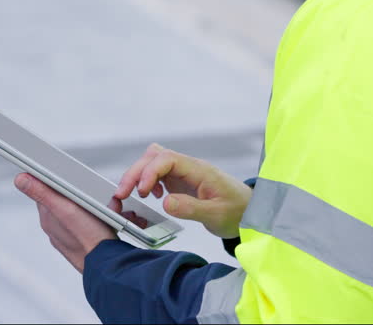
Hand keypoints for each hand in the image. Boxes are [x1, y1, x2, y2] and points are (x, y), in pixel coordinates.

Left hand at [15, 173, 116, 272]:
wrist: (107, 266)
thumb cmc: (89, 237)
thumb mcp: (65, 208)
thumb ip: (42, 192)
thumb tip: (19, 179)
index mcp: (47, 217)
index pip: (43, 189)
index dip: (52, 177)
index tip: (59, 169)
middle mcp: (53, 228)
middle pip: (58, 199)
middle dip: (71, 191)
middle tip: (86, 188)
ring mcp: (65, 237)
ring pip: (70, 212)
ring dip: (81, 205)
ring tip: (97, 204)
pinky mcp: (77, 244)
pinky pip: (80, 225)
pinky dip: (87, 219)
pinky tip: (99, 220)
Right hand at [115, 143, 251, 238]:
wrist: (250, 213)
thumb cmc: (238, 211)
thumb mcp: (216, 215)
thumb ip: (191, 208)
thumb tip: (165, 203)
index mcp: (199, 170)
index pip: (166, 159)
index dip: (149, 172)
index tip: (141, 191)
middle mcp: (189, 167)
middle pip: (155, 157)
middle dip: (136, 172)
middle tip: (122, 193)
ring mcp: (184, 173)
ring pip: (154, 162)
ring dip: (139, 175)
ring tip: (130, 194)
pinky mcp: (181, 181)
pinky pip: (158, 173)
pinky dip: (148, 181)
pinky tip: (152, 196)